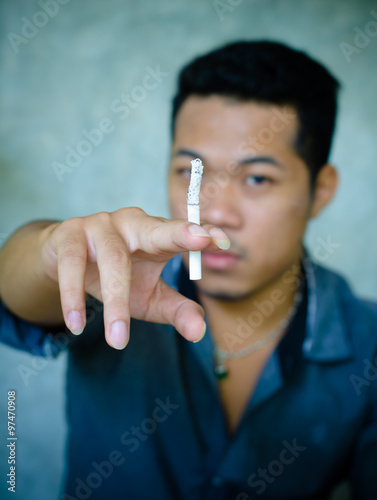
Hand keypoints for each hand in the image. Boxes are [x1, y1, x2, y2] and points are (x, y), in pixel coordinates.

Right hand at [40, 207, 229, 348]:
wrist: (65, 262)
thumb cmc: (117, 278)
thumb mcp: (149, 297)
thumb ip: (176, 310)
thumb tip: (199, 333)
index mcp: (155, 235)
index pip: (183, 234)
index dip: (203, 235)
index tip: (224, 241)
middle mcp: (131, 224)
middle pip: (156, 229)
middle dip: (179, 233)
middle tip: (201, 239)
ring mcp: (100, 226)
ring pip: (113, 258)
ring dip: (116, 302)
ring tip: (118, 340)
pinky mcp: (70, 235)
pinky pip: (73, 264)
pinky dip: (74, 296)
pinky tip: (76, 324)